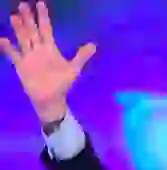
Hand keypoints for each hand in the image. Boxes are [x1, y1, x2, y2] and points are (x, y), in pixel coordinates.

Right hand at [0, 2, 95, 122]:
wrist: (52, 99)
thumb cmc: (62, 84)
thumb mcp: (74, 69)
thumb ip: (81, 56)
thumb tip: (94, 45)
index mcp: (50, 49)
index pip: (46, 29)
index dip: (43, 17)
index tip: (40, 3)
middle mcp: (38, 50)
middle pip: (32, 31)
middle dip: (28, 19)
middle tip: (23, 4)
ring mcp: (29, 57)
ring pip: (23, 39)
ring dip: (19, 29)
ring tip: (14, 17)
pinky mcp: (21, 66)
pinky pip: (13, 55)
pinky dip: (8, 48)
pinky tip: (3, 40)